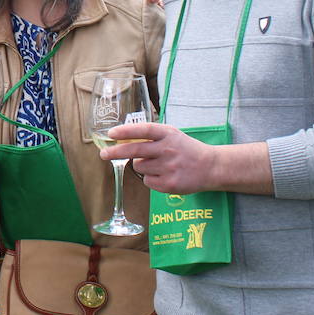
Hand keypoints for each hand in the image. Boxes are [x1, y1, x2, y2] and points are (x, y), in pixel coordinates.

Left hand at [99, 121, 215, 193]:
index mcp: (168, 134)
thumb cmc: (186, 149)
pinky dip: (150, 178)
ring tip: (158, 164)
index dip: (126, 131)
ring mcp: (169, 167)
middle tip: (103, 154)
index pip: (144, 130)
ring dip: (141, 166)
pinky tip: (164, 174)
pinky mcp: (169, 184)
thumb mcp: (172, 135)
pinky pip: (147, 181)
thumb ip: (151, 136)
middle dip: (115, 152)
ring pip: (139, 167)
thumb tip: (122, 139)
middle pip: (135, 151)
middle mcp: (168, 149)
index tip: (112, 133)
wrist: (210, 167)